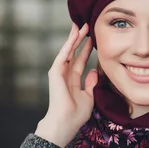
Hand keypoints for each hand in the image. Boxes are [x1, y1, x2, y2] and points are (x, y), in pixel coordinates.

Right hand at [35, 23, 97, 147]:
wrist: (65, 123)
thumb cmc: (76, 115)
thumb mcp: (89, 97)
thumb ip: (91, 84)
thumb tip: (93, 71)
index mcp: (72, 80)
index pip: (80, 60)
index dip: (86, 49)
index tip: (93, 38)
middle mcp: (65, 74)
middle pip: (73, 52)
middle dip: (80, 39)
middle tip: (87, 25)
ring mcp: (59, 72)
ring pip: (68, 50)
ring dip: (74, 38)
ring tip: (81, 24)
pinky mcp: (55, 72)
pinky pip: (63, 54)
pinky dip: (69, 44)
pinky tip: (75, 34)